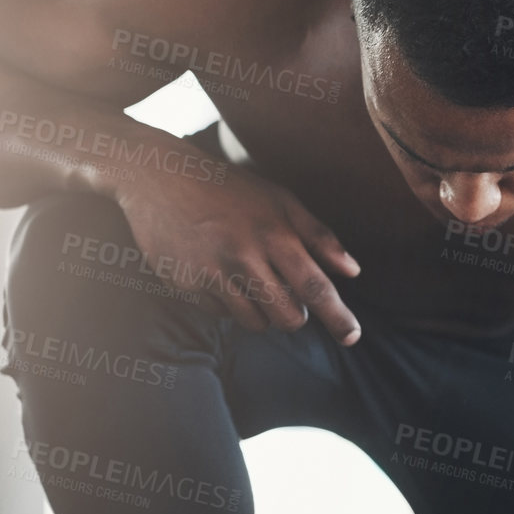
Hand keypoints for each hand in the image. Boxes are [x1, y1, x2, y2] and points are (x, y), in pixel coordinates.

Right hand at [115, 156, 362, 344]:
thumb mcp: (279, 200)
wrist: (159, 177)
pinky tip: (217, 273)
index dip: (338, 316)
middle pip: (288, 317)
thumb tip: (353, 271)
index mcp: (274, 233)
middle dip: (294, 315)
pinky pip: (222, 314)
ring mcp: (213, 273)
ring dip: (262, 312)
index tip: (352, 337)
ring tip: (249, 279)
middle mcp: (244, 256)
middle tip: (284, 293)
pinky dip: (228, 303)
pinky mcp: (186, 285)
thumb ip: (318, 236)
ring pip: (255, 323)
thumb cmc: (229, 189)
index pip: (315, 286)